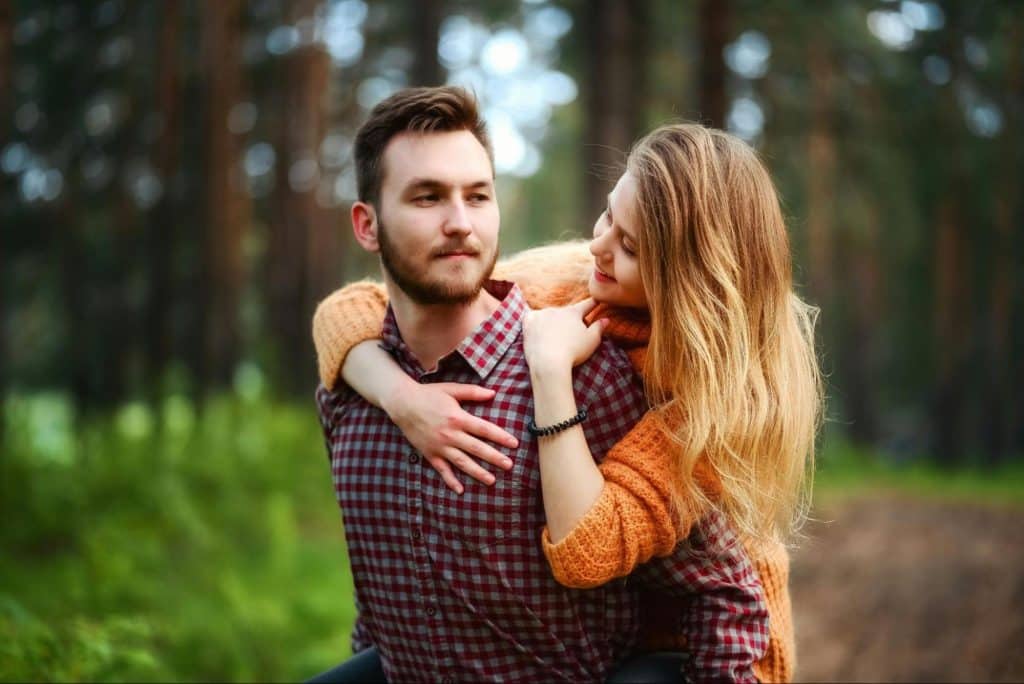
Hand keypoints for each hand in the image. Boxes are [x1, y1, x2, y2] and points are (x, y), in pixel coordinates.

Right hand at [381, 381, 518, 493]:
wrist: (402, 404)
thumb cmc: (429, 394)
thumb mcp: (452, 389)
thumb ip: (472, 392)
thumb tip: (493, 393)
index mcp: (458, 418)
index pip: (484, 429)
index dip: (500, 436)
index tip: (514, 444)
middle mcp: (450, 434)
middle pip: (476, 448)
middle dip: (494, 457)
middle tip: (509, 465)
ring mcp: (440, 446)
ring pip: (462, 462)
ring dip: (477, 472)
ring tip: (492, 480)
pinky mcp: (430, 453)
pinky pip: (442, 470)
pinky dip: (450, 480)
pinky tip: (460, 490)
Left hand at [523, 299, 607, 373]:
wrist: (548, 362)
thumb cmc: (573, 352)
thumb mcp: (592, 341)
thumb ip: (599, 328)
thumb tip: (606, 320)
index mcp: (573, 313)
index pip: (586, 305)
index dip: (592, 303)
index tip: (597, 300)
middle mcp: (557, 309)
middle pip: (565, 313)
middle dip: (568, 320)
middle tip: (570, 332)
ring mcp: (541, 314)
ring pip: (548, 316)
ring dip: (551, 322)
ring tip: (552, 336)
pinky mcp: (528, 322)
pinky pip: (533, 319)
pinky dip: (536, 324)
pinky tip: (537, 332)